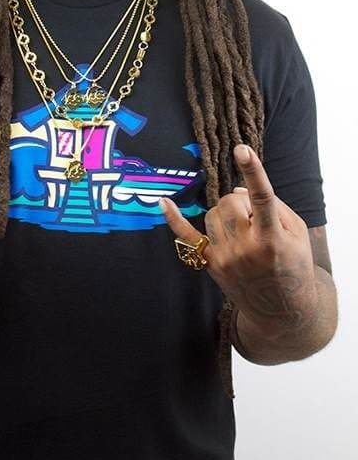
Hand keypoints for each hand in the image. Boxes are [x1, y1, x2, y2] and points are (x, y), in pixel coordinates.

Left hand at [159, 144, 317, 337]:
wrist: (282, 310)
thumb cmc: (294, 264)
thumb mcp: (297, 232)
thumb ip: (272, 205)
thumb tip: (237, 191)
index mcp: (272, 240)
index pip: (262, 199)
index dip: (252, 172)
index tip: (242, 149)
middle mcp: (245, 250)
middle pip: (230, 202)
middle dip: (242, 202)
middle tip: (256, 218)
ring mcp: (224, 258)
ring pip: (213, 213)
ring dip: (226, 213)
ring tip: (245, 231)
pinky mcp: (210, 264)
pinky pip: (187, 237)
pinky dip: (174, 219)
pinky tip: (163, 202)